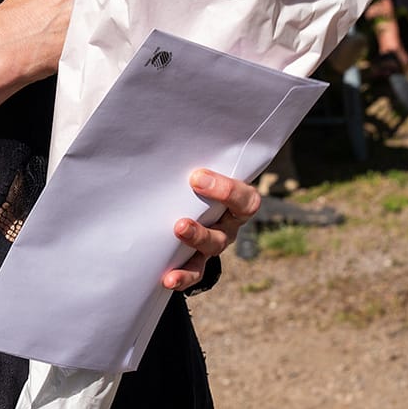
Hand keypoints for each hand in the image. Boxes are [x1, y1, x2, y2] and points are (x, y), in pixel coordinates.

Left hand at [162, 169, 262, 291]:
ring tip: (174, 238)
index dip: (225, 190)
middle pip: (228, 226)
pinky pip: (195, 273)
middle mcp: (230, 223)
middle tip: (181, 220)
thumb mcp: (202, 171)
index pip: (244, 198)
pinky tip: (167, 278)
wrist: (189, 206)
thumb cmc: (195, 183)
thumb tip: (163, 129)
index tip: (196, 177)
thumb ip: (195, 161)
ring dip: (194, 243)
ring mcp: (215, 244)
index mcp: (237, 200)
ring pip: (212, 248)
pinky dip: (183, 277)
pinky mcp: (198, 261)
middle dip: (205, 224)